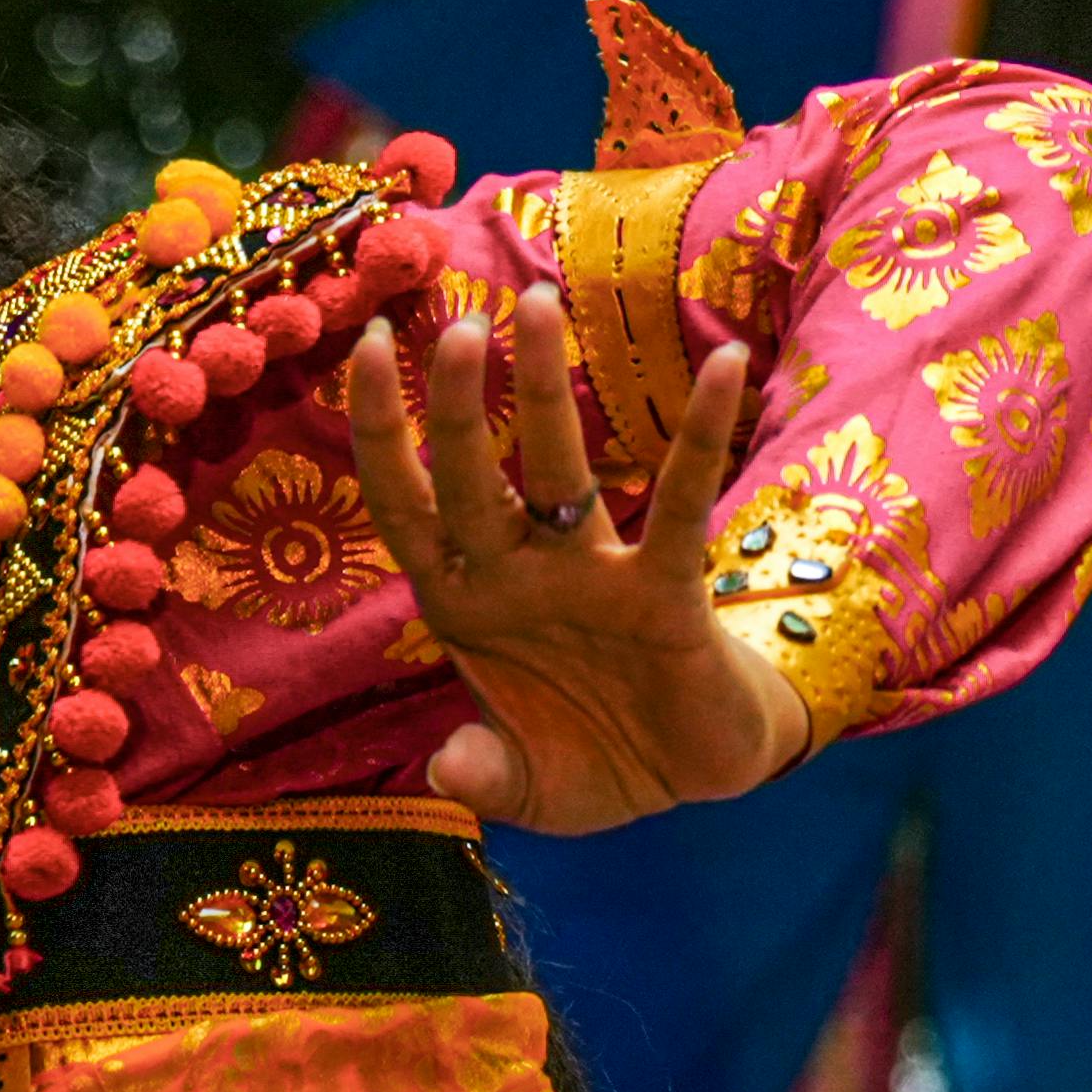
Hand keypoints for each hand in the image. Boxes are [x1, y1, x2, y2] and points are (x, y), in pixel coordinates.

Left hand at [343, 294, 811, 834]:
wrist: (690, 778)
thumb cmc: (593, 762)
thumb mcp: (526, 790)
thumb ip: (484, 778)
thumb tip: (448, 770)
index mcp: (466, 603)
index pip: (405, 505)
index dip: (381, 433)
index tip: (365, 347)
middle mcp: (519, 571)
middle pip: (472, 473)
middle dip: (459, 402)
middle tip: (456, 321)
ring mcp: (591, 573)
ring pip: (560, 467)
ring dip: (549, 387)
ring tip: (540, 301)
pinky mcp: (668, 589)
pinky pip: (684, 502)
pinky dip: (703, 435)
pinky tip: (726, 365)